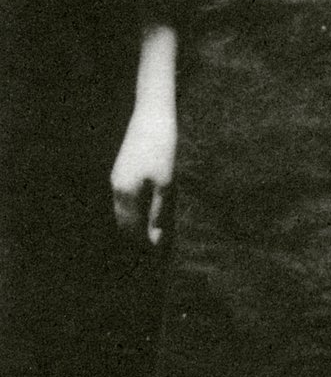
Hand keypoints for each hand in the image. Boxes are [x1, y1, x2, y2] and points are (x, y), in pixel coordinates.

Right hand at [111, 108, 176, 244]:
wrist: (152, 116)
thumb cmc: (162, 149)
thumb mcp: (166, 184)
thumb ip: (158, 214)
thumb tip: (155, 241)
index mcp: (126, 195)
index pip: (132, 233)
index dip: (144, 248)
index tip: (158, 260)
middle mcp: (117, 190)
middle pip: (125, 226)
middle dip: (138, 240)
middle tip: (157, 255)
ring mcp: (117, 181)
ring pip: (125, 213)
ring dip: (137, 226)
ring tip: (155, 237)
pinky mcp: (122, 173)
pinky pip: (127, 201)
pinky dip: (137, 211)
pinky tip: (150, 213)